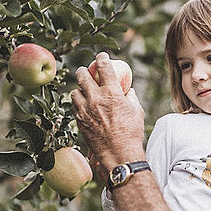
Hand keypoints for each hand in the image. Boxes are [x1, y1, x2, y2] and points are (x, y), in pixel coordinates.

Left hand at [71, 52, 145, 169]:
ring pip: (74, 92)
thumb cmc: (131, 133)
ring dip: (78, 90)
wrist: (119, 154)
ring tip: (83, 92)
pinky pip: (73, 108)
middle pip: (82, 76)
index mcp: (112, 93)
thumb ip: (131, 97)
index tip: (101, 56)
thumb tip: (128, 90)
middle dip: (83, 71)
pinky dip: (77, 105)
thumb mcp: (136, 111)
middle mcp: (95, 99)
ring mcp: (85, 110)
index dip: (102, 58)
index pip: (104, 67)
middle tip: (85, 71)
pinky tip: (82, 107)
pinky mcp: (79, 122)